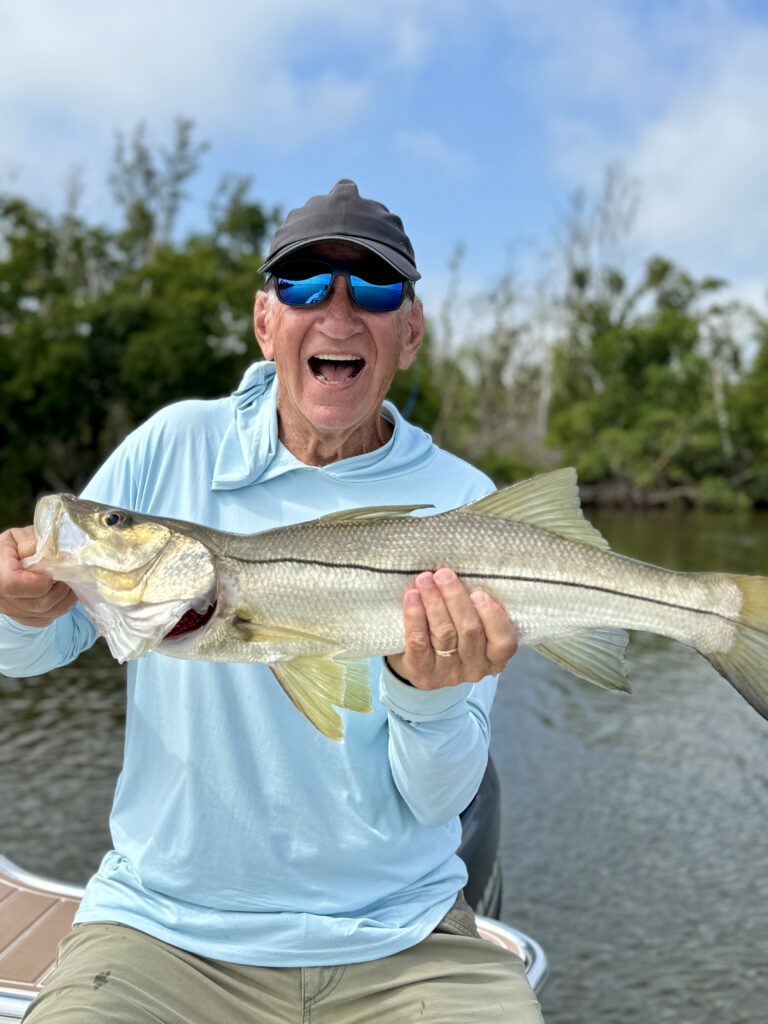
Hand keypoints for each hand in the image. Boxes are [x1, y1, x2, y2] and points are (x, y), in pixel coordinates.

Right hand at [0, 526, 75, 626]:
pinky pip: (47, 618)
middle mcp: (2, 599)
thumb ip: (31, 543)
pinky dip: (61, 606)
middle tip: (72, 574)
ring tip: (72, 582)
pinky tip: (65, 591)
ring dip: (65, 598)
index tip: (54, 568)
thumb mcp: (18, 537)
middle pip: (38, 603)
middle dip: (60, 588)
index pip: (16, 585)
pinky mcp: (25, 618)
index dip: (41, 579)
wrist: (4, 563)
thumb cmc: (11, 548)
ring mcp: (13, 612)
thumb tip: (52, 554)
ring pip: (47, 613)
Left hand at [387, 567, 517, 689]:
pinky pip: (419, 642)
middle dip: (456, 598)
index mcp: (495, 656)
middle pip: (470, 631)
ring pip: (444, 633)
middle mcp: (475, 668)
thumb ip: (474, 606)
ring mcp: (449, 673)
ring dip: (434, 601)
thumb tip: (461, 574)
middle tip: (444, 574)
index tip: (478, 593)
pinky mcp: (423, 673)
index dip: (493, 617)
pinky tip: (412, 596)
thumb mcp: (472, 622)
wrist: (418, 662)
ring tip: (425, 579)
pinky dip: (415, 616)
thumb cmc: (452, 632)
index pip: (504, 642)